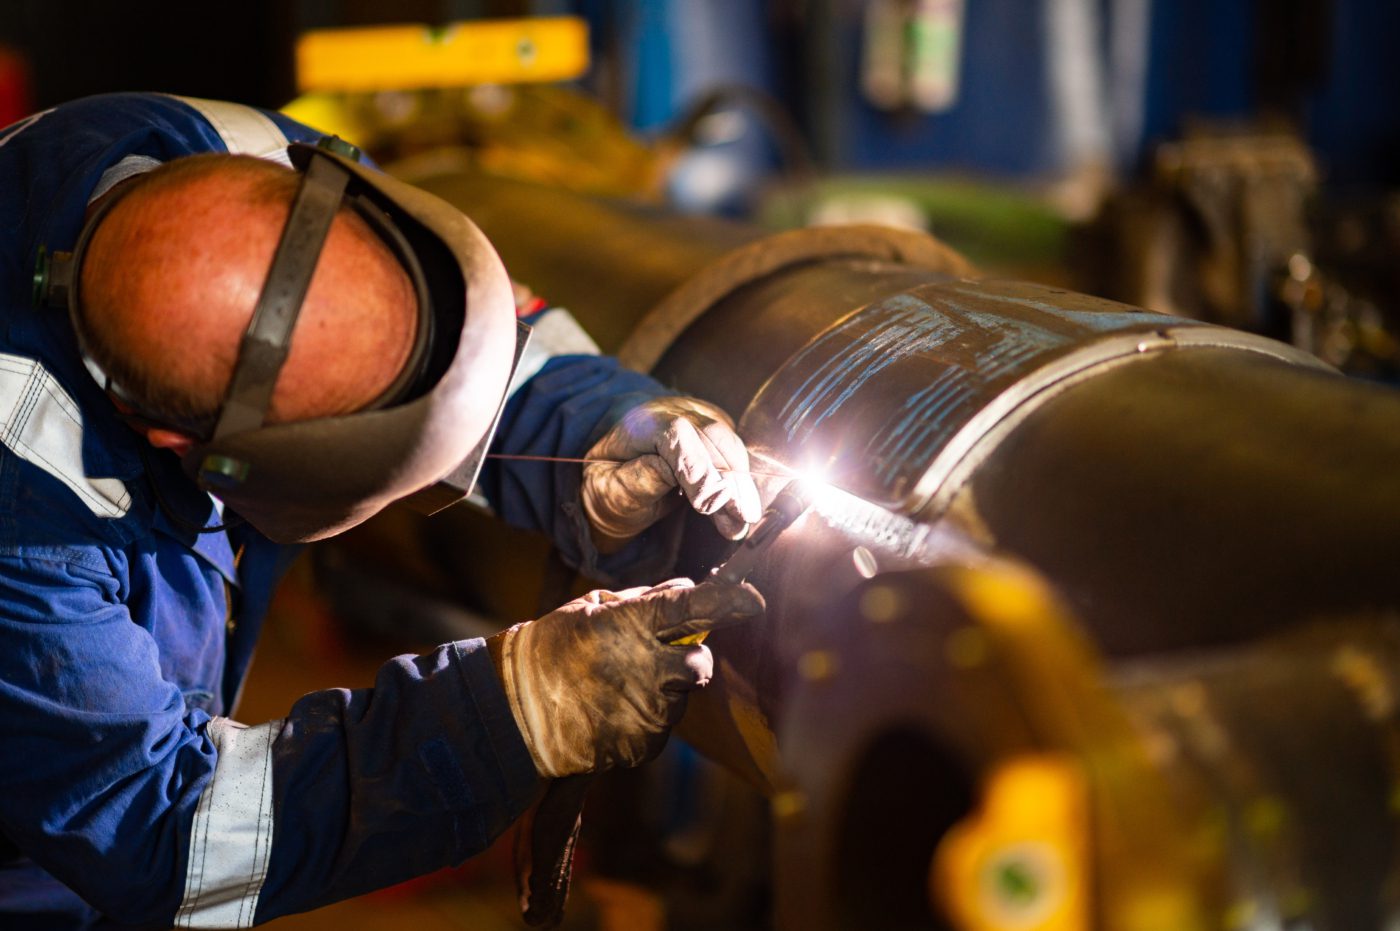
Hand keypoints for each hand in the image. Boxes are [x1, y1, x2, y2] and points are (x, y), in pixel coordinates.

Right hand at [488, 578, 763, 777]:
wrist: (514, 714)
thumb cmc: (551, 650)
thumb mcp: (592, 608)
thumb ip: (644, 600)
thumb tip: (684, 589)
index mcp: (632, 626)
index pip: (693, 608)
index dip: (728, 603)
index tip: (750, 601)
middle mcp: (646, 669)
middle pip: (701, 663)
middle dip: (687, 660)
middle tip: (657, 658)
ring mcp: (646, 712)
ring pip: (682, 699)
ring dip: (664, 691)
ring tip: (619, 688)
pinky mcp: (642, 746)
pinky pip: (662, 728)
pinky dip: (647, 719)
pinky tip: (613, 711)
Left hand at [582, 397, 762, 549]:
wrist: (615, 470)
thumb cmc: (611, 485)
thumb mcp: (611, 490)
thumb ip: (639, 479)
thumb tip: (673, 473)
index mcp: (640, 423)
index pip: (676, 435)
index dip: (697, 466)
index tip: (710, 502)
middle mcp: (673, 411)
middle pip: (712, 437)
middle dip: (731, 480)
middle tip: (742, 518)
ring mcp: (697, 417)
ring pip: (729, 445)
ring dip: (742, 486)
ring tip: (743, 522)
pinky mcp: (715, 430)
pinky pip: (735, 454)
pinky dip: (742, 485)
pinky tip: (741, 513)